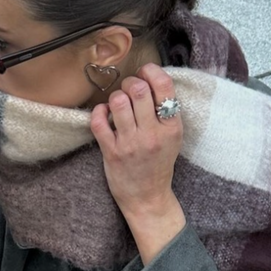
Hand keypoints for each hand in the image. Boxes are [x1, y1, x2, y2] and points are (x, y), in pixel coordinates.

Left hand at [90, 64, 183, 218]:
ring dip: (115, 97)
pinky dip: (98, 112)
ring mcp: (131, 144)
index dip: (150, 72)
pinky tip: (104, 114)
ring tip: (117, 104)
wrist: (148, 198)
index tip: (144, 74)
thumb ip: (166, 112)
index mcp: (172, 128)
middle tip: (128, 89)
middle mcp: (153, 134)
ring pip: (118, 102)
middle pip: (138, 90)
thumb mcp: (173, 138)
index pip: (164, 86)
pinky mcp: (112, 152)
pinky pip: (98, 121)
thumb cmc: (158, 164)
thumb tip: (150, 78)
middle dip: (130, 82)